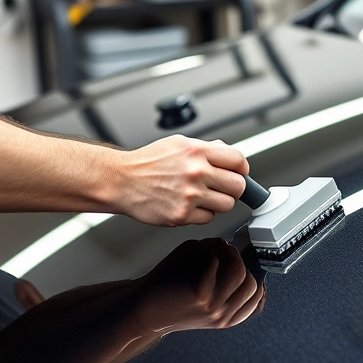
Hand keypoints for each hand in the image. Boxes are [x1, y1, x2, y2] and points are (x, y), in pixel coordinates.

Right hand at [114, 135, 249, 225]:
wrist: (121, 180)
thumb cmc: (147, 163)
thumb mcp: (178, 144)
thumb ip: (206, 149)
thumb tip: (228, 154)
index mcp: (197, 151)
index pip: (238, 161)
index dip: (241, 169)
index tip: (239, 173)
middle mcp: (196, 172)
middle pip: (238, 186)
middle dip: (232, 187)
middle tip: (221, 187)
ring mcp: (190, 195)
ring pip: (227, 205)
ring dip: (218, 202)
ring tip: (202, 196)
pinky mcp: (182, 214)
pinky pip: (208, 218)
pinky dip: (201, 214)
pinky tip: (189, 205)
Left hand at [132, 238, 264, 334]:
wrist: (141, 311)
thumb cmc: (169, 299)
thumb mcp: (204, 297)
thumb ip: (226, 282)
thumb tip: (238, 253)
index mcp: (226, 319)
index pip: (256, 294)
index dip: (248, 274)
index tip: (236, 262)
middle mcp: (222, 315)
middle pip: (249, 280)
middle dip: (237, 260)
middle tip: (222, 252)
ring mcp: (212, 305)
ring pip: (237, 268)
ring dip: (225, 253)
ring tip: (209, 250)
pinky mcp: (199, 293)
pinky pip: (215, 262)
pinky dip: (206, 252)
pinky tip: (195, 255)